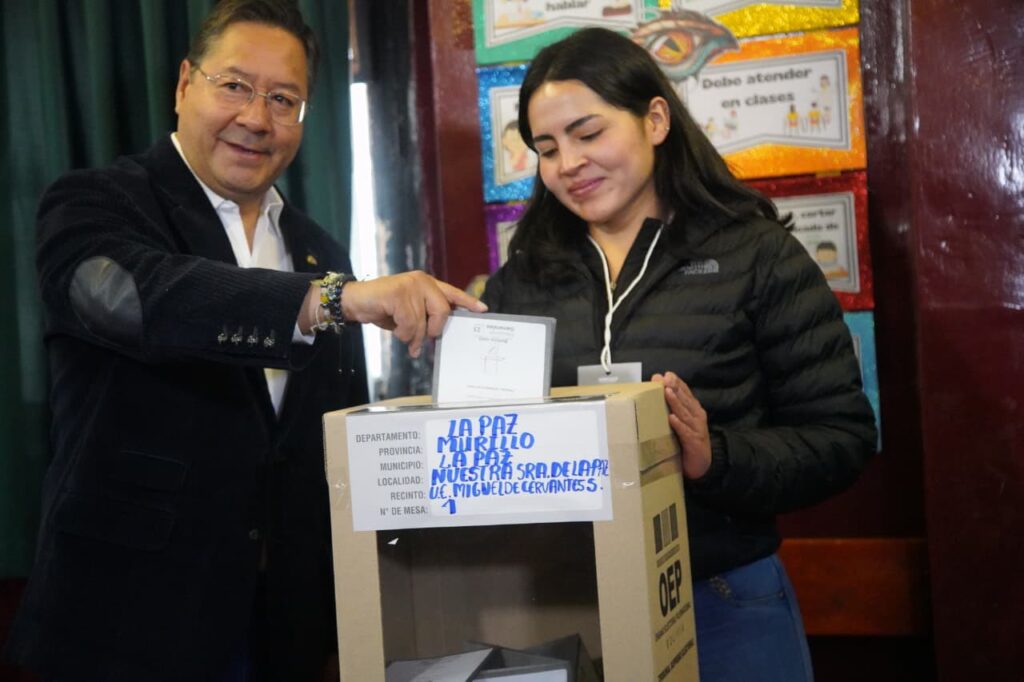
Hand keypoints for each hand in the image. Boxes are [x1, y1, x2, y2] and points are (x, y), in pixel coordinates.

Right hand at [340, 271, 486, 357]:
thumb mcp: (409, 313)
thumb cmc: (384, 308)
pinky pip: (409, 323)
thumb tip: (435, 335)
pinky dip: (402, 333)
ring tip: (403, 336)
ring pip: (422, 322)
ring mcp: (410, 285)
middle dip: (433, 329)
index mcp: (427, 284)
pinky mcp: (398, 293)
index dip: (468, 301)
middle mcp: (422, 281)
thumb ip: (424, 318)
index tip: (482, 309)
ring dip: (411, 336)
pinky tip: (394, 328)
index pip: (452, 292)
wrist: (355, 301)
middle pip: (442, 311)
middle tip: (423, 339)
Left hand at [651, 371, 711, 479]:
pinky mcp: (694, 442)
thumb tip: (658, 392)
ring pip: (685, 413)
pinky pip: (685, 432)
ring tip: (667, 393)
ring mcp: (696, 429)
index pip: (685, 392)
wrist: (701, 465)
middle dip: (674, 388)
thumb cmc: (687, 441)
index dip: (676, 382)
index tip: (666, 374)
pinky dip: (679, 425)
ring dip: (675, 402)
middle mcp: (697, 416)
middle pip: (684, 399)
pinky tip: (672, 419)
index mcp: (693, 409)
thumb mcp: (681, 422)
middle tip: (664, 379)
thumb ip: (672, 407)